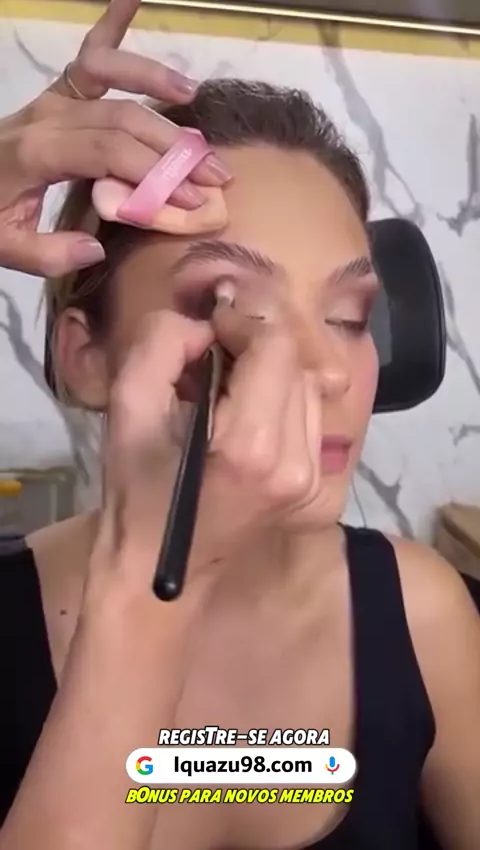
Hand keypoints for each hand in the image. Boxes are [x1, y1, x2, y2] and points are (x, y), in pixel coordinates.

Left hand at [0, 0, 229, 277]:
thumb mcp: (7, 248)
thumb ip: (49, 254)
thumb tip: (97, 250)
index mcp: (41, 152)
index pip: (111, 153)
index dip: (156, 174)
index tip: (193, 199)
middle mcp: (50, 116)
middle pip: (124, 119)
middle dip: (174, 146)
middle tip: (217, 173)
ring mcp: (54, 99)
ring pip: (114, 84)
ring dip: (156, 85)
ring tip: (193, 96)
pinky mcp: (57, 95)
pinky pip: (88, 54)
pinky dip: (111, 23)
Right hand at [86, 305, 321, 612]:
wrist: (157, 571)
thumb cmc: (136, 490)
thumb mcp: (128, 407)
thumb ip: (162, 344)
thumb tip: (207, 326)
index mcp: (252, 448)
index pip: (275, 347)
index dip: (243, 322)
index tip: (209, 328)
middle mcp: (296, 465)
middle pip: (294, 364)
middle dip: (254, 347)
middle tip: (210, 357)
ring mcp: (312, 482)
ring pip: (307, 387)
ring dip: (269, 373)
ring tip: (224, 389)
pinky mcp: (316, 490)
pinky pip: (309, 417)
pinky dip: (280, 401)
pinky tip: (244, 415)